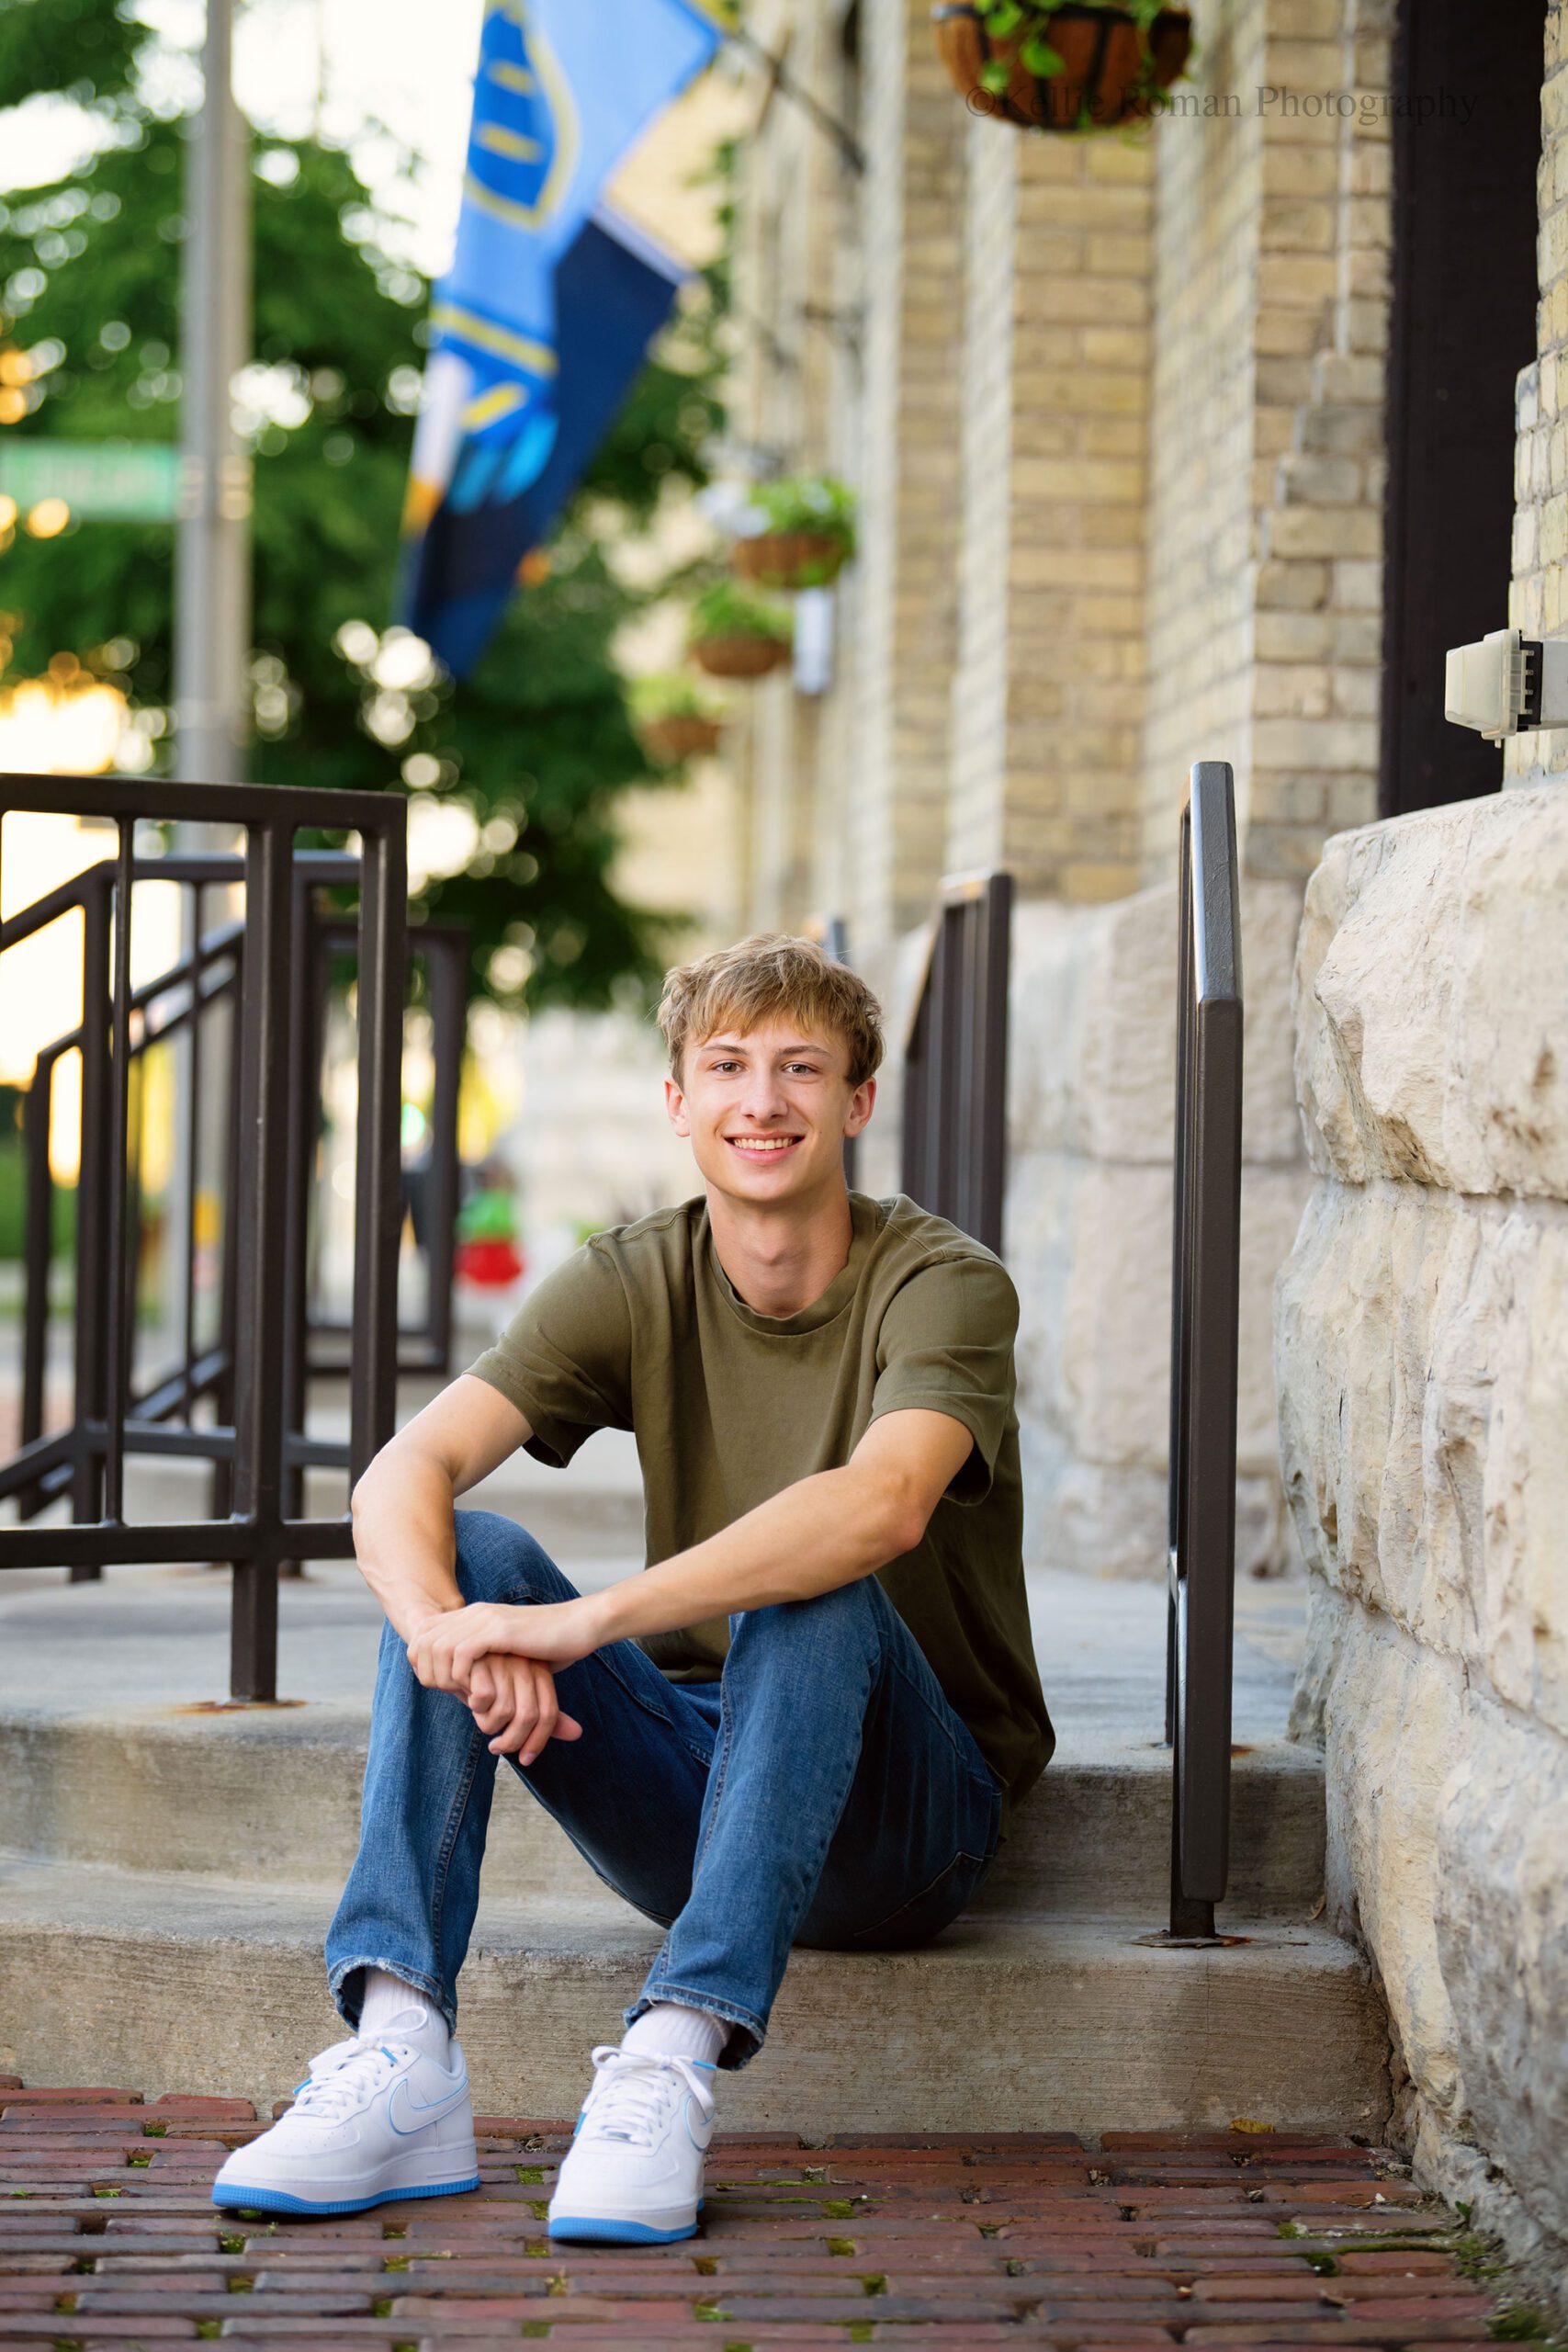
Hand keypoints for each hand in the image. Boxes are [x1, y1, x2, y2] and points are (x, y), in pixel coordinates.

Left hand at [406, 1596, 604, 1691]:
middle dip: (427, 1673)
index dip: (422, 1663)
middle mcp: (474, 1613)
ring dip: (444, 1678)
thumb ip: (486, 1658)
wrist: (581, 1625)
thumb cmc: (551, 1643)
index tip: (439, 1687)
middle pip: (422, 1642)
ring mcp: (485, 1619)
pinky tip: (477, 1691)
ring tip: (462, 1698)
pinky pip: (460, 1654)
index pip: (423, 1635)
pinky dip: (462, 1677)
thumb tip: (467, 1682)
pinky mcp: (499, 1630)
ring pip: (437, 1649)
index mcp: (473, 1615)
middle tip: (449, 1697)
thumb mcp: (509, 1650)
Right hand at [465, 1651, 581, 1763]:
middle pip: (529, 1716)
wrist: (451, 1654)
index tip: (526, 1759)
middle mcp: (524, 1662)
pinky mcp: (479, 1658)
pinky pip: (483, 1699)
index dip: (539, 1741)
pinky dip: (475, 1707)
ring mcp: (502, 1658)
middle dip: (512, 1741)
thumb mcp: (514, 1696)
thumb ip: (541, 1713)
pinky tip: (467, 1699)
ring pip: (504, 1711)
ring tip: (480, 1717)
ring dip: (488, 1724)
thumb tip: (577, 1734)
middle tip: (496, 1748)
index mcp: (538, 1669)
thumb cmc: (484, 1680)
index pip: (549, 1712)